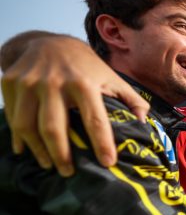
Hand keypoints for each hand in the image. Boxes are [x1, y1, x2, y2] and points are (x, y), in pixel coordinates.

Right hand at [1, 33, 148, 175]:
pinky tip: (27, 149)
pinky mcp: (10, 83)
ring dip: (38, 150)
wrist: (48, 40)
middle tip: (68, 173)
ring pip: (27, 125)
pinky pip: (11, 116)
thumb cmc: (86, 66)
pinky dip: (18, 137)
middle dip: (61, 155)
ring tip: (49, 164)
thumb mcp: (111, 77)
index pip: (95, 119)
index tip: (107, 163)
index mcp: (84, 83)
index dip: (102, 143)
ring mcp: (29, 82)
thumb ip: (130, 99)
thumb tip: (143, 122)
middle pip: (54, 128)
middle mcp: (54, 82)